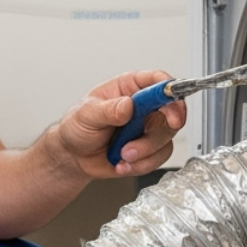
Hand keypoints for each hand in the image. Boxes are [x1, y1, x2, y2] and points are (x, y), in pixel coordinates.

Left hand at [55, 70, 186, 177]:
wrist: (74, 156)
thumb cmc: (78, 126)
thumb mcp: (86, 114)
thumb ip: (108, 110)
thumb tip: (127, 105)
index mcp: (129, 88)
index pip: (158, 81)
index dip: (170, 91)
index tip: (172, 105)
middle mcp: (143, 107)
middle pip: (171, 112)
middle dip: (158, 131)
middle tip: (142, 140)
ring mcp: (147, 129)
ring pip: (166, 138)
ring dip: (144, 152)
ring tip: (121, 155)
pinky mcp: (149, 150)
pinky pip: (158, 158)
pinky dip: (141, 165)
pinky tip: (122, 164)